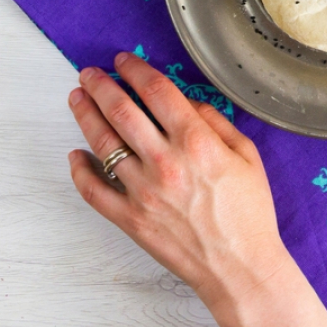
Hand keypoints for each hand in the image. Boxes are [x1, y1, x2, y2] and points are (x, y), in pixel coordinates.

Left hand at [67, 52, 326, 326]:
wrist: (239, 265)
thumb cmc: (250, 212)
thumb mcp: (248, 156)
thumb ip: (217, 123)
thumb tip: (188, 103)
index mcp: (197, 142)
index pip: (157, 92)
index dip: (137, 70)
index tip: (125, 61)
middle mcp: (165, 161)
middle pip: (122, 110)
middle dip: (101, 86)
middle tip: (89, 73)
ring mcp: (142, 190)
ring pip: (103, 143)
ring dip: (86, 115)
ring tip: (77, 99)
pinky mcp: (129, 217)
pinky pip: (93, 189)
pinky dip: (80, 169)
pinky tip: (76, 153)